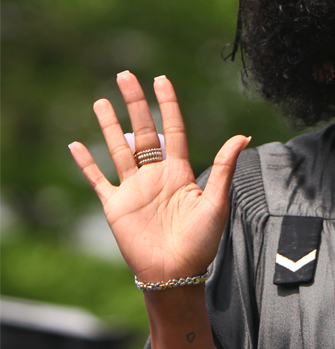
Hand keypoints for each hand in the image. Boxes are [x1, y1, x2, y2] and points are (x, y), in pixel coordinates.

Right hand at [69, 71, 249, 284]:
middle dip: (134, 103)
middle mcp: (155, 175)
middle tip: (125, 75)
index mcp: (180, 171)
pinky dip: (86, 162)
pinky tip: (76, 143)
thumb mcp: (217, 201)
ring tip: (101, 100)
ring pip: (119, 148)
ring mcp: (134, 188)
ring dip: (110, 125)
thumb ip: (224, 167)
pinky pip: (97, 179)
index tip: (161, 80)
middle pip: (143, 130)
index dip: (166, 104)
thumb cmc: (202, 242)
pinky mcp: (115, 206)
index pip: (172, 129)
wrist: (177, 273)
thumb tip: (243, 135)